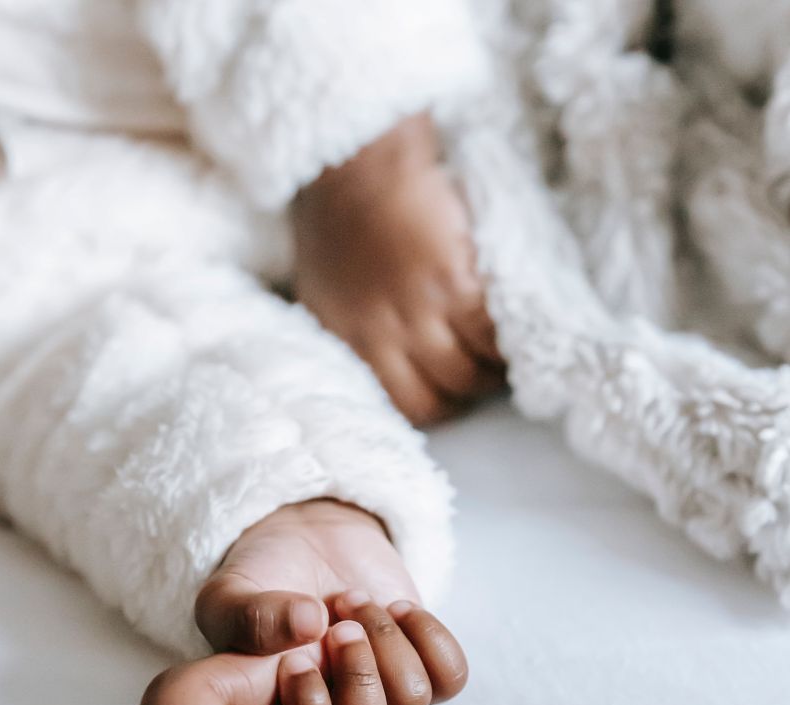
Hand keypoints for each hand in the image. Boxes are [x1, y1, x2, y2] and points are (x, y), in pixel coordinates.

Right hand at [196, 500, 466, 704]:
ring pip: (411, 699)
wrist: (308, 538)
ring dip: (386, 638)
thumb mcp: (231, 594)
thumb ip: (249, 616)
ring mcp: (383, 698)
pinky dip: (428, 633)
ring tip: (354, 600)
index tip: (297, 656)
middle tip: (338, 623)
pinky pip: (451, 676)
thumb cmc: (262, 577)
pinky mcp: (421, 668)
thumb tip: (309, 625)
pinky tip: (396, 608)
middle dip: (357, 671)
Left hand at [293, 113, 505, 426]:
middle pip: (442, 398)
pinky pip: (492, 334)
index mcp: (348, 341)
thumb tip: (382, 365)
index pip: (404, 406)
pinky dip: (507, 338)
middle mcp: (381, 336)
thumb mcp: (325, 291)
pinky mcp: (453, 282)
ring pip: (470, 373)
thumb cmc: (337, 221)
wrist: (356, 164)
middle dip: (468, 391)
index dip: (437, 404)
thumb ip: (352, 333)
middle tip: (486, 369)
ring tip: (504, 348)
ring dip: (494, 367)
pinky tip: (514, 324)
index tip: (453, 390)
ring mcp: (418, 312)